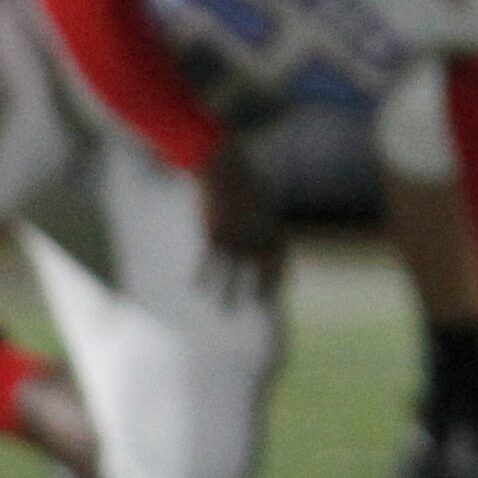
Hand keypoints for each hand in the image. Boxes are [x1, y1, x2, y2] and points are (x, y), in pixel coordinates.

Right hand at [196, 151, 284, 305]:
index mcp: (272, 225)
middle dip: (260, 289)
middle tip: (258, 306)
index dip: (278, 276)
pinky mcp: (215, 238)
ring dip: (228, 294)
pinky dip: (203, 276)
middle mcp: (257, 238)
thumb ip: (262, 214)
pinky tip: (197, 287)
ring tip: (226, 310)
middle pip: (261, 271)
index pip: (280, 259)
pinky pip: (209, 263)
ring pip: (233, 275)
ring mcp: (236, 240)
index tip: (276, 290)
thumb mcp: (259, 195)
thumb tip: (262, 224)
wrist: (222, 168)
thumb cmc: (242, 178)